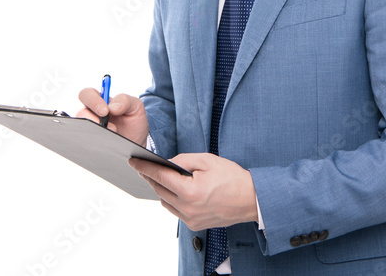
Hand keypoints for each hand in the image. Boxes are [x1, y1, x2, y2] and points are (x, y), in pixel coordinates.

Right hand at [76, 89, 148, 145]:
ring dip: (96, 132)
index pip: (87, 94)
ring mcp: (89, 129)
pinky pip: (85, 141)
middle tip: (109, 127)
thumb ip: (126, 100)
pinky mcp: (89, 141)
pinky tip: (106, 144)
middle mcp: (91, 114)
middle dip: (93, 119)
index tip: (105, 111)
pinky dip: (94, 142)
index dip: (93, 100)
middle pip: (81, 113)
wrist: (136, 144)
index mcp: (100, 101)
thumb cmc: (134, 123)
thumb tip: (112, 107)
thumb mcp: (136, 107)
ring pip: (82, 128)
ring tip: (113, 136)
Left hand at [130, 153, 257, 230]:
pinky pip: (175, 211)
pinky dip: (172, 200)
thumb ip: (183, 160)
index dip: (144, 167)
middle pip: (159, 190)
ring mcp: (190, 219)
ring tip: (160, 177)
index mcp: (190, 191)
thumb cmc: (233, 178)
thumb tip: (167, 163)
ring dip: (161, 189)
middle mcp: (188, 208)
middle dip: (151, 177)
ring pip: (165, 202)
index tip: (134, 162)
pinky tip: (175, 190)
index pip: (160, 176)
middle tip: (144, 167)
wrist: (252, 199)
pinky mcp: (194, 225)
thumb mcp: (207, 160)